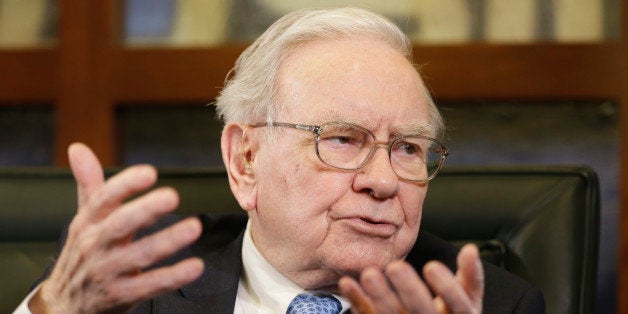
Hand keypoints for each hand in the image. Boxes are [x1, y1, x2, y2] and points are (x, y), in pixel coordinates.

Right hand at [29, 143, 203, 312]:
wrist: (62, 307)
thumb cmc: (83, 255)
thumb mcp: (83, 221)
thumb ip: (90, 185)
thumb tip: (78, 148)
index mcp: (87, 223)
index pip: (103, 200)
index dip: (125, 185)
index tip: (149, 172)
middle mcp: (94, 246)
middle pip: (120, 225)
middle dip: (145, 210)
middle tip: (172, 196)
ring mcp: (106, 273)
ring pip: (139, 256)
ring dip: (167, 241)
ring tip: (194, 227)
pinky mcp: (120, 296)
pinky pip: (149, 286)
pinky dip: (173, 277)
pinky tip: (196, 266)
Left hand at [339, 244, 482, 313]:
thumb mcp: (467, 299)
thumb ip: (470, 276)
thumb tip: (471, 249)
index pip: (457, 304)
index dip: (446, 287)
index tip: (431, 266)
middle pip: (421, 310)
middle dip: (409, 290)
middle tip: (396, 267)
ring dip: (380, 295)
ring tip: (370, 274)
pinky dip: (357, 300)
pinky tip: (348, 283)